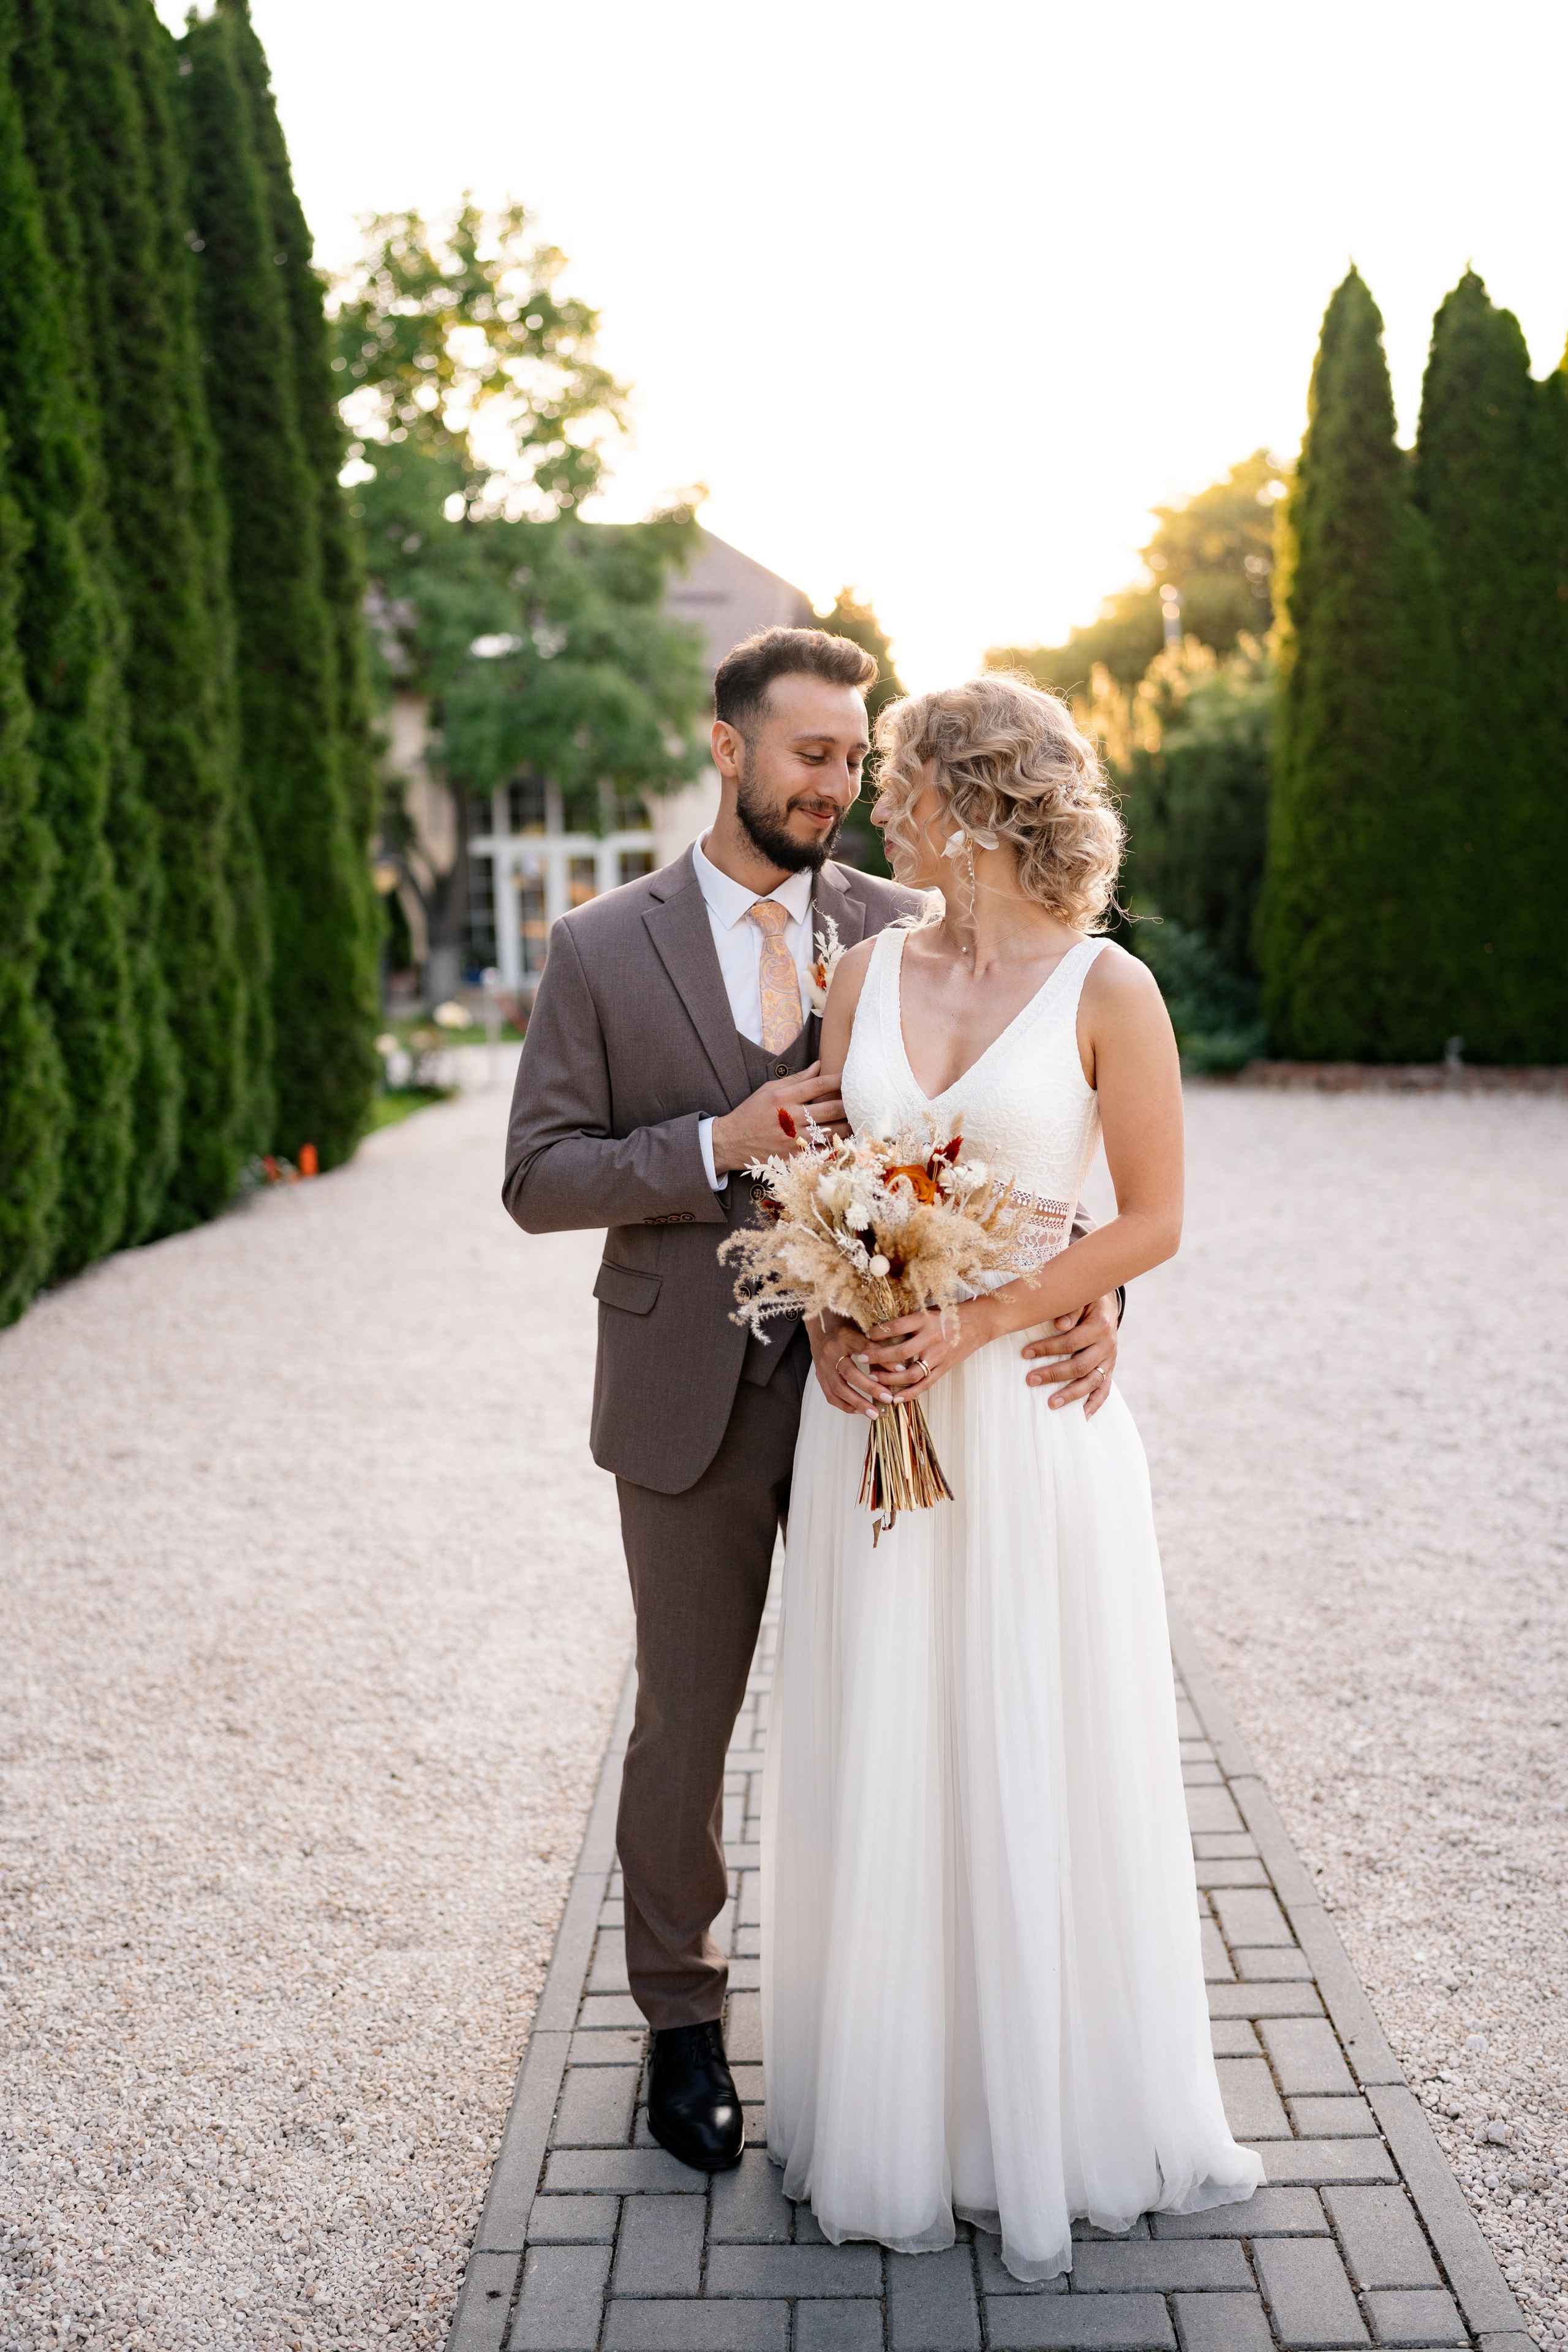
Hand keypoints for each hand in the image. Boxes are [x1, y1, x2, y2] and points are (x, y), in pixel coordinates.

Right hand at [711, 1063, 846, 1174]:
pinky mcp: (793, 1156)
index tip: (852, 1078)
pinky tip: (843, 1140)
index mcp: (783, 1097)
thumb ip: (795, 1079)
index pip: (819, 1085)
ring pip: (830, 1131)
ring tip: (856, 1120)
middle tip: (861, 1102)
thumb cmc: (751, 1113)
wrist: (731, 1142)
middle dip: (849, 1104)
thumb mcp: (768, 1090)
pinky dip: (834, 1144)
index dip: (839, 1081)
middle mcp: (789, 1117)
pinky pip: (822, 1150)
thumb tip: (819, 1066)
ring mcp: (792, 1139)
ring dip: (847, 1125)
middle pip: (830, 1108)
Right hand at [808, 1318, 892, 1418]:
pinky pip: (831, 1396)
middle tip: (888, 1398)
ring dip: (858, 1403)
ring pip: (839, 1388)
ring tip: (875, 1414)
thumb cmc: (847, 1328)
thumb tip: (901, 1366)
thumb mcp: (863, 1329)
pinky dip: (845, 1405)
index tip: (901, 1370)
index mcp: (845, 1336)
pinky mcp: (820, 1376)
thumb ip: (879, 1344)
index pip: (866, 1348)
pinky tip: (859, 1411)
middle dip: (870, 1388)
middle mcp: (831, 1352)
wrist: (821, 1327)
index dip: (883, 1359)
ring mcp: (823, 1366)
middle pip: (850, 1373)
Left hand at [854, 1301, 993, 1403]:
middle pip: (900, 1352)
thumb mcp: (928, 1310)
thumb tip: (880, 1328)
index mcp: (925, 1320)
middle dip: (877, 1357)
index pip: (896, 1327)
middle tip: (860, 1358)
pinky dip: (909, 1393)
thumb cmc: (949, 1314)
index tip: (864, 1335)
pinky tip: (895, 1398)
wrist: (978, 1323)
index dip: (878, 1333)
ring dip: (889, 1378)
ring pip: (911, 1373)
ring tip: (873, 1378)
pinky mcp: (945, 1368)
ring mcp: (939, 1355)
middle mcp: (932, 1338)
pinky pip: (925, 1384)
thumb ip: (908, 1320)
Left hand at [1021, 1292, 1117, 1416]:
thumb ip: (1071, 1308)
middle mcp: (1108, 1345)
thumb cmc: (1086, 1299)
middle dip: (1053, 1374)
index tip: (1025, 1353)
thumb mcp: (1081, 1296)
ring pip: (1091, 1382)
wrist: (1107, 1304)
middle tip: (1030, 1379)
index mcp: (1100, 1325)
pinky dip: (1095, 1404)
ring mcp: (1110, 1359)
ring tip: (1050, 1404)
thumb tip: (1060, 1324)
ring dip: (1071, 1394)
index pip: (1071, 1342)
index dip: (1047, 1348)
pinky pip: (1105, 1389)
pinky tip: (1083, 1416)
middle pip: (1080, 1365)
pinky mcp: (1110, 1369)